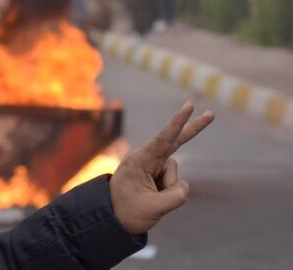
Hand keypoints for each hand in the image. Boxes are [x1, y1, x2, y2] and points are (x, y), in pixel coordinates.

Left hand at [110, 101, 214, 234]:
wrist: (112, 218)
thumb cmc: (127, 212)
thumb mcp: (153, 208)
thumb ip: (176, 196)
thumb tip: (184, 185)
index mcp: (139, 161)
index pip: (162, 140)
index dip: (177, 123)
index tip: (188, 106)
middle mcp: (146, 158)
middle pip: (175, 141)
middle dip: (193, 128)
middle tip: (211, 113)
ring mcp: (152, 165)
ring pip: (175, 176)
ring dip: (168, 190)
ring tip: (149, 198)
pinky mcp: (156, 173)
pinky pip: (174, 184)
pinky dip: (168, 193)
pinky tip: (153, 196)